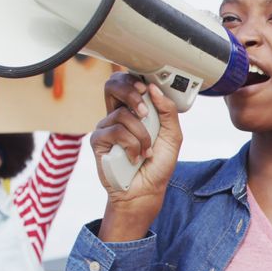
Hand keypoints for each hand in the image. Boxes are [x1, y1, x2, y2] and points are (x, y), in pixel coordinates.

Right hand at [92, 73, 183, 238]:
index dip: (134, 80)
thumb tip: (153, 89)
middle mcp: (118, 114)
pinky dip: (132, 145)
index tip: (147, 88)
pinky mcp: (98, 141)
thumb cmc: (158, 163)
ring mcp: (106, 126)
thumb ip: (167, 111)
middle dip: (131, 93)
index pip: (127, 83)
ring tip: (146, 151)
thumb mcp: (172, 135)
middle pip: (112, 85)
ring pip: (122, 115)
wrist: (147, 190)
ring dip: (141, 135)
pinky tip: (134, 157)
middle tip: (144, 112)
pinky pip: (115, 132)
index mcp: (135, 110)